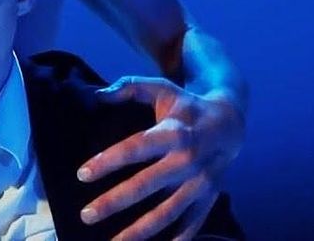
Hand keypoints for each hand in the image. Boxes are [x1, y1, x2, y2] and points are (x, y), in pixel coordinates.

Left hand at [77, 76, 244, 240]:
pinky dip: (179, 238)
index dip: (108, 161)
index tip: (82, 174)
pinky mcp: (210, 196)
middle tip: (87, 215)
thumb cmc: (184, 106)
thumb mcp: (160, 89)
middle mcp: (188, 160)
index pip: (136, 148)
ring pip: (168, 211)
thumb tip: (96, 95)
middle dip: (115, 202)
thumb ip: (129, 87)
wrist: (231, 122)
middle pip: (147, 185)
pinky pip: (193, 222)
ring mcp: (201, 182)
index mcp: (174, 132)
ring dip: (141, 230)